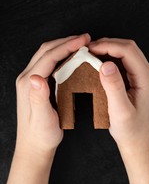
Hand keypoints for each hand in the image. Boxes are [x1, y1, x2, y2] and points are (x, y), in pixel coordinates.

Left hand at [15, 33, 90, 158]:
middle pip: (47, 51)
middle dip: (66, 41)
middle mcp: (28, 78)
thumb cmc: (41, 134)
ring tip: (80, 44)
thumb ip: (38, 97)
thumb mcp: (42, 118)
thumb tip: (36, 77)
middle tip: (85, 38)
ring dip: (63, 46)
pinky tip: (72, 58)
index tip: (83, 40)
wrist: (34, 145)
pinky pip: (49, 63)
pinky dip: (61, 56)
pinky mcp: (36, 84)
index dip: (67, 45)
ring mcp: (31, 80)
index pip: (49, 56)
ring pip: (47, 55)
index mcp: (29, 83)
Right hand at [89, 38, 148, 151]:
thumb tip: (105, 64)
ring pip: (125, 54)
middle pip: (128, 49)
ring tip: (91, 56)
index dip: (108, 45)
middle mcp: (147, 74)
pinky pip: (123, 64)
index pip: (128, 51)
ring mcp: (143, 77)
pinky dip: (109, 60)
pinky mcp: (136, 80)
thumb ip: (113, 86)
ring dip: (108, 51)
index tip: (90, 48)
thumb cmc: (131, 130)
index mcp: (146, 79)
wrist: (139, 141)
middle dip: (107, 45)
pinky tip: (98, 65)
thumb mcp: (120, 110)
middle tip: (88, 50)